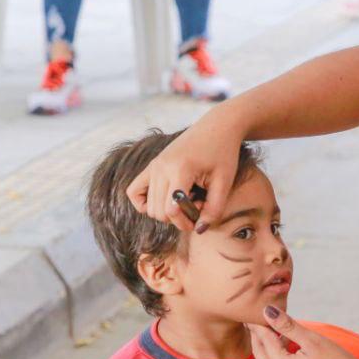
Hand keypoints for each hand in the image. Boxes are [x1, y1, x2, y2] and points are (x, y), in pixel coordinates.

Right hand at [126, 114, 243, 231]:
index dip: (186, 221)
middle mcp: (161, 167)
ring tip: (187, 200)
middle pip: (158, 212)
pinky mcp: (152, 165)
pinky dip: (144, 203)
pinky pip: (133, 191)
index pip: (172, 210)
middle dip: (178, 218)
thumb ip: (214, 209)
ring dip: (168, 211)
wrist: (217, 127)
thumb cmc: (223, 153)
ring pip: (149, 207)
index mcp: (180, 169)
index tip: (201, 214)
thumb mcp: (224, 183)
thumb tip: (199, 230)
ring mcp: (154, 165)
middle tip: (197, 206)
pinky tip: (165, 201)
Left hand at [248, 307, 358, 358]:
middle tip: (258, 325)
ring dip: (271, 355)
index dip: (258, 325)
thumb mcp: (313, 341)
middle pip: (260, 356)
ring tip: (281, 340)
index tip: (253, 315)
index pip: (263, 339)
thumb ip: (287, 326)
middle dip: (260, 339)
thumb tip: (267, 311)